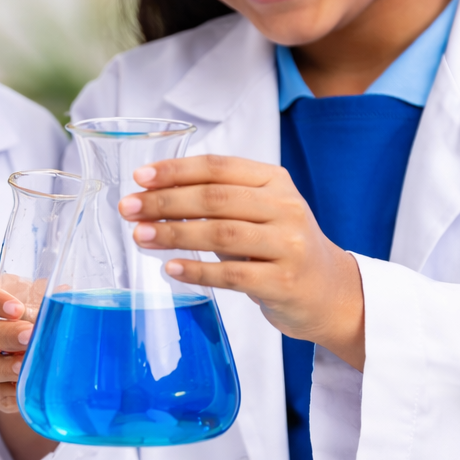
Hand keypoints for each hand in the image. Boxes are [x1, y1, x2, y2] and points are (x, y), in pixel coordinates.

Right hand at [0, 272, 57, 459]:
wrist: (12, 335)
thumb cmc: (24, 305)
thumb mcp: (32, 294)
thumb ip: (44, 295)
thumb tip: (64, 298)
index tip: (18, 308)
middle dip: (2, 335)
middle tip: (29, 337)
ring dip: (2, 367)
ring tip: (25, 366)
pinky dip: (6, 390)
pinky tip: (24, 386)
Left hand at [119, 156, 365, 370]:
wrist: (330, 292)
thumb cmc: (280, 248)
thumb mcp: (258, 213)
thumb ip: (217, 201)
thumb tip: (151, 196)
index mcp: (275, 181)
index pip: (219, 167)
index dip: (176, 170)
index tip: (140, 177)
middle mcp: (286, 207)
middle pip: (216, 198)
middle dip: (166, 202)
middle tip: (129, 209)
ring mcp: (289, 245)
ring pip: (222, 233)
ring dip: (175, 234)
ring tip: (140, 236)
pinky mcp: (286, 282)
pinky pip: (234, 274)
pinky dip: (198, 270)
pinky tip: (171, 269)